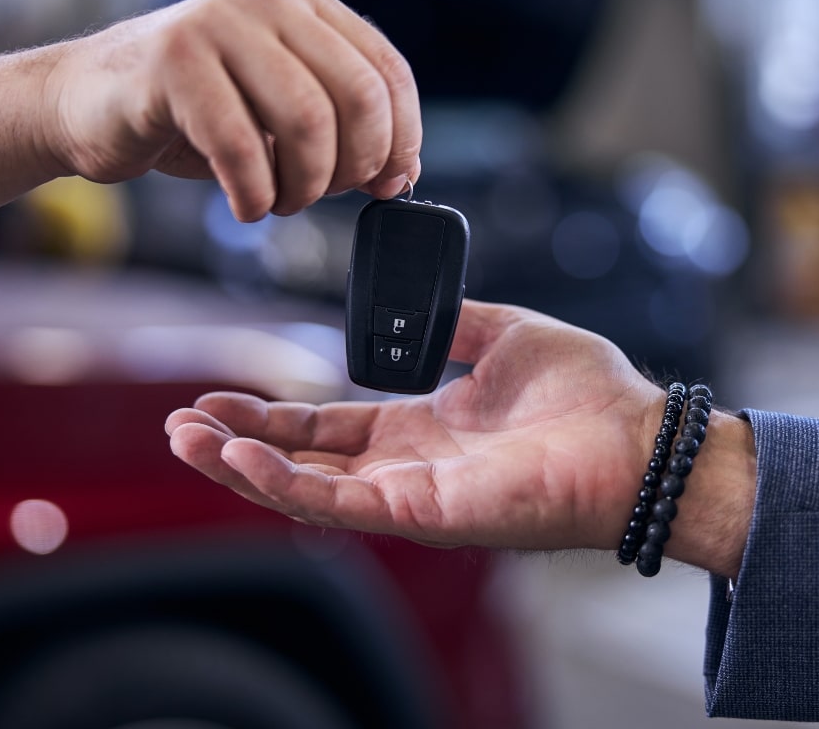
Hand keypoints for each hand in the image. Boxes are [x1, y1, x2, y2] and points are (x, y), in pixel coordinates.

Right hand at [44, 0, 420, 220]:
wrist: (88, 101)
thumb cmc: (194, 112)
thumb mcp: (280, 114)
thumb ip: (343, 132)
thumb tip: (401, 174)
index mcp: (305, 8)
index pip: (388, 73)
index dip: (401, 140)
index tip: (386, 183)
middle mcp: (267, 4)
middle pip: (359, 97)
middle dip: (353, 167)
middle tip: (322, 194)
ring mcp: (218, 25)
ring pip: (309, 120)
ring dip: (304, 185)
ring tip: (279, 200)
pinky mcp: (172, 64)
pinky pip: (241, 145)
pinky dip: (254, 193)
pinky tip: (245, 204)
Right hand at [166, 301, 757, 576]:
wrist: (637, 436)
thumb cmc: (589, 394)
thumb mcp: (507, 335)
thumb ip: (455, 323)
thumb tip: (422, 306)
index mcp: (423, 426)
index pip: (329, 427)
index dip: (272, 417)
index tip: (222, 394)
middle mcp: (409, 467)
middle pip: (303, 463)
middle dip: (238, 444)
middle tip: (181, 422)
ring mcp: (413, 494)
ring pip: (306, 490)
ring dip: (241, 467)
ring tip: (185, 438)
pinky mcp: (424, 512)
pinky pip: (338, 503)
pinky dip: (281, 484)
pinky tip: (238, 458)